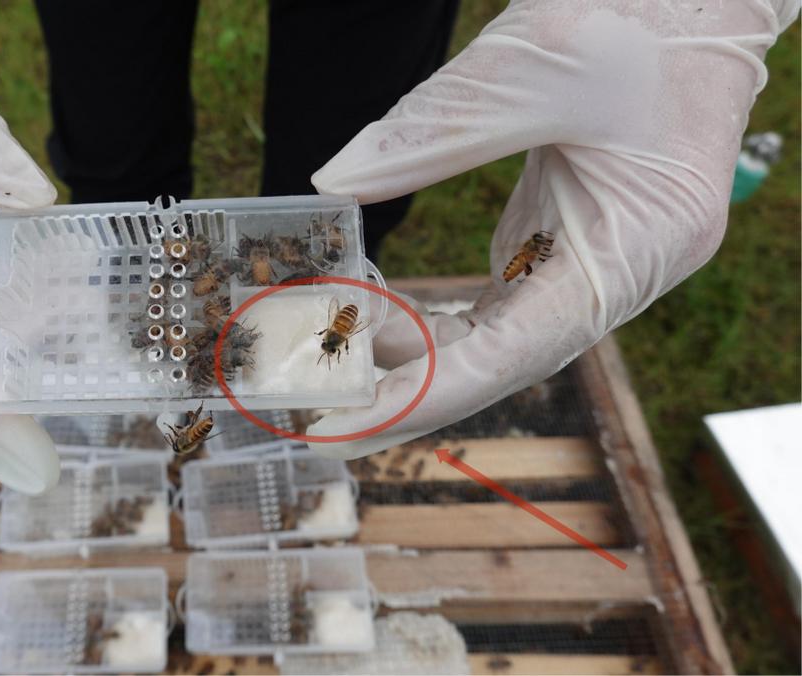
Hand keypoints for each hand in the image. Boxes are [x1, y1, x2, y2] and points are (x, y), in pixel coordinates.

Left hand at [307, 0, 798, 458]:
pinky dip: (442, 322)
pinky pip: (500, 307)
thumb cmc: (635, 23)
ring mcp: (596, 261)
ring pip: (500, 338)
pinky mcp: (569, 243)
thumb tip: (336, 179)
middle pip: (508, 360)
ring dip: (422, 356)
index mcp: (639, 246)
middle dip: (417, 391)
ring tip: (339, 361)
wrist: (691, 0)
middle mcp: (622, 271)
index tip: (358, 422)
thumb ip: (434, 130)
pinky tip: (381, 321)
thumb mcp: (532, 69)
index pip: (523, 349)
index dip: (435, 392)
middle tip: (326, 413)